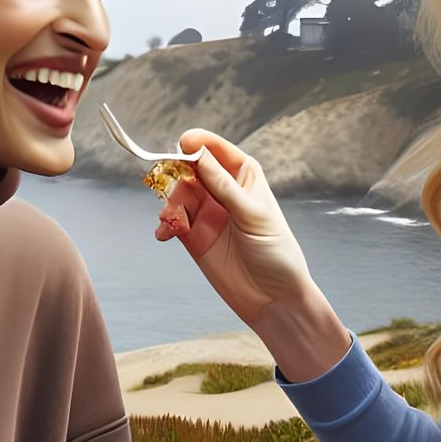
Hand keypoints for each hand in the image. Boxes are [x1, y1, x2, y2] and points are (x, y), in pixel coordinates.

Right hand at [153, 128, 314, 326]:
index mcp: (245, 177)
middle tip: (172, 189)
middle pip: (190, 170)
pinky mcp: (194, 236)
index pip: (217, 150)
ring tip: (170, 221)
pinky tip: (164, 234)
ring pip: (177, 195)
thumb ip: (224, 186)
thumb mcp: (253, 216)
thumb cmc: (275, 253)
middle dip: (176, 176)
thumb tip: (199, 155)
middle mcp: (224, 191)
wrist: (273, 298)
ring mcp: (207, 213)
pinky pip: (173, 222)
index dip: (199, 143)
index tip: (183, 144)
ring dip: (169, 204)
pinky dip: (165, 224)